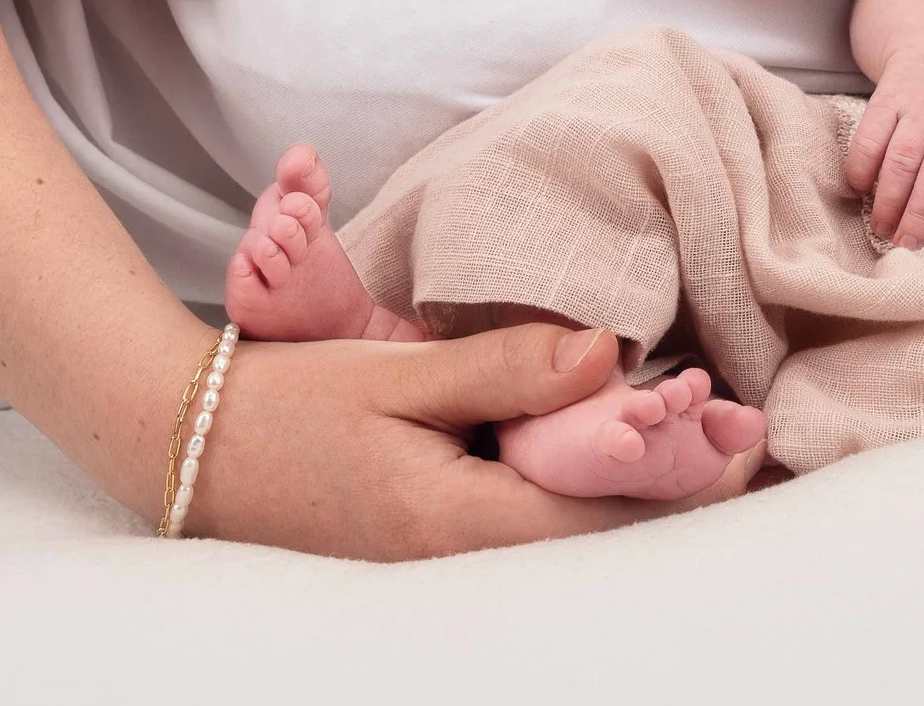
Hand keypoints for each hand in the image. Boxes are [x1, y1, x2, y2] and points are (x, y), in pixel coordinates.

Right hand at [179, 323, 760, 558]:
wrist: (184, 448)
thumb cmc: (284, 405)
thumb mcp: (395, 375)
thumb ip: (503, 368)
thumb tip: (608, 352)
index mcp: (455, 525)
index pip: (604, 516)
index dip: (680, 476)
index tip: (738, 432)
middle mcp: (457, 566)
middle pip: (599, 538)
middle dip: (673, 488)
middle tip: (739, 437)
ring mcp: (442, 571)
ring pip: (569, 538)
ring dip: (633, 491)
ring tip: (700, 443)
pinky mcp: (431, 556)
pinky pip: (529, 532)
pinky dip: (581, 495)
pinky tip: (608, 455)